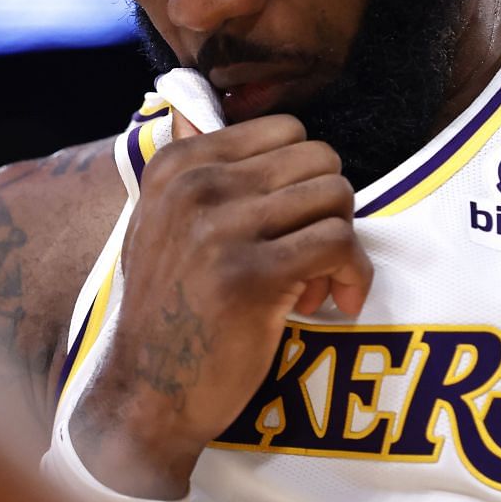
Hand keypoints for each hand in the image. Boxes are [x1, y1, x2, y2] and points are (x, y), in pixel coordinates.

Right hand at [72, 112, 372, 499]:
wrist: (146, 393)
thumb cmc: (167, 310)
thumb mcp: (156, 223)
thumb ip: (187, 170)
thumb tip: (195, 108)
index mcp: (177, 166)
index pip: (285, 130)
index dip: (304, 177)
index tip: (291, 223)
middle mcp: (196, 187)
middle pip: (320, 159)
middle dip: (330, 207)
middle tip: (312, 257)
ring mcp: (223, 229)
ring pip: (336, 196)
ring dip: (343, 244)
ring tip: (316, 283)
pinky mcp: (254, 276)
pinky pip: (340, 243)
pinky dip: (354, 274)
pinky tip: (334, 302)